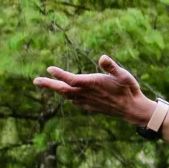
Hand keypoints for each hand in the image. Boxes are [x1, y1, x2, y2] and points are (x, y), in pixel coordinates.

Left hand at [33, 55, 152, 124]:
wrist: (133, 110)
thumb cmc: (129, 90)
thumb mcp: (124, 75)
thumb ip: (112, 67)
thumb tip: (102, 57)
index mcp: (93, 84)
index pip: (71, 79)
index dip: (59, 74)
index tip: (49, 69)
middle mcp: (87, 94)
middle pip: (63, 90)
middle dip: (49, 85)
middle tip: (35, 81)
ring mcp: (88, 102)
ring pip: (67, 96)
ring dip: (57, 90)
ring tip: (48, 85)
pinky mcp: (91, 107)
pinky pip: (74, 102)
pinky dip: (67, 97)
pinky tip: (67, 95)